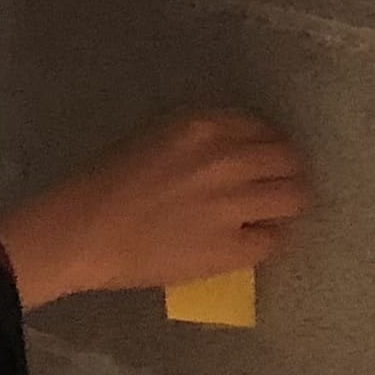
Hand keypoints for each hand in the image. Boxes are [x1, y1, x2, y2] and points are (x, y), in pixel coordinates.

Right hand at [0, 112, 311, 309]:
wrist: (80, 233)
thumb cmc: (103, 183)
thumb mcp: (153, 138)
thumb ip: (199, 140)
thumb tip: (237, 150)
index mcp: (204, 126)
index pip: (263, 128)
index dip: (263, 145)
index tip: (256, 160)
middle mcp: (228, 159)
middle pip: (289, 160)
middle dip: (284, 173)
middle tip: (268, 188)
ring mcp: (234, 204)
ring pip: (295, 198)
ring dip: (283, 206)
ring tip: (263, 216)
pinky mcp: (234, 247)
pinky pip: (274, 241)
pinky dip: (263, 240)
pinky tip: (242, 242)